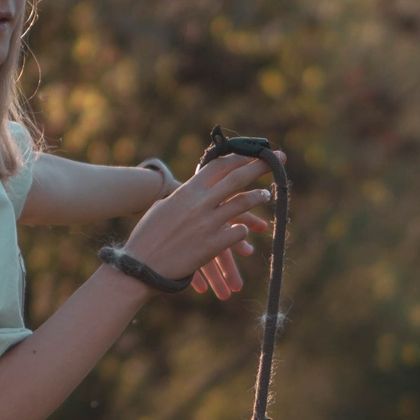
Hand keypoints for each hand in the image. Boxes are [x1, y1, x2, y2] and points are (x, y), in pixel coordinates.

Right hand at [119, 150, 278, 299]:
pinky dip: (243, 232)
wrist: (140, 266)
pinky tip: (247, 233)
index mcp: (187, 190)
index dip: (242, 157)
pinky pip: (237, 233)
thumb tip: (194, 190)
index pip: (220, 166)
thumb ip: (183, 197)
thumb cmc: (147, 237)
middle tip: (279, 160)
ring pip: (242, 204)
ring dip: (258, 197)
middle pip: (237, 179)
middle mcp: (200, 203)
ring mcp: (207, 224)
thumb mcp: (163, 208)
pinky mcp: (211, 245)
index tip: (257, 153)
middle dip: (260, 167)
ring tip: (267, 195)